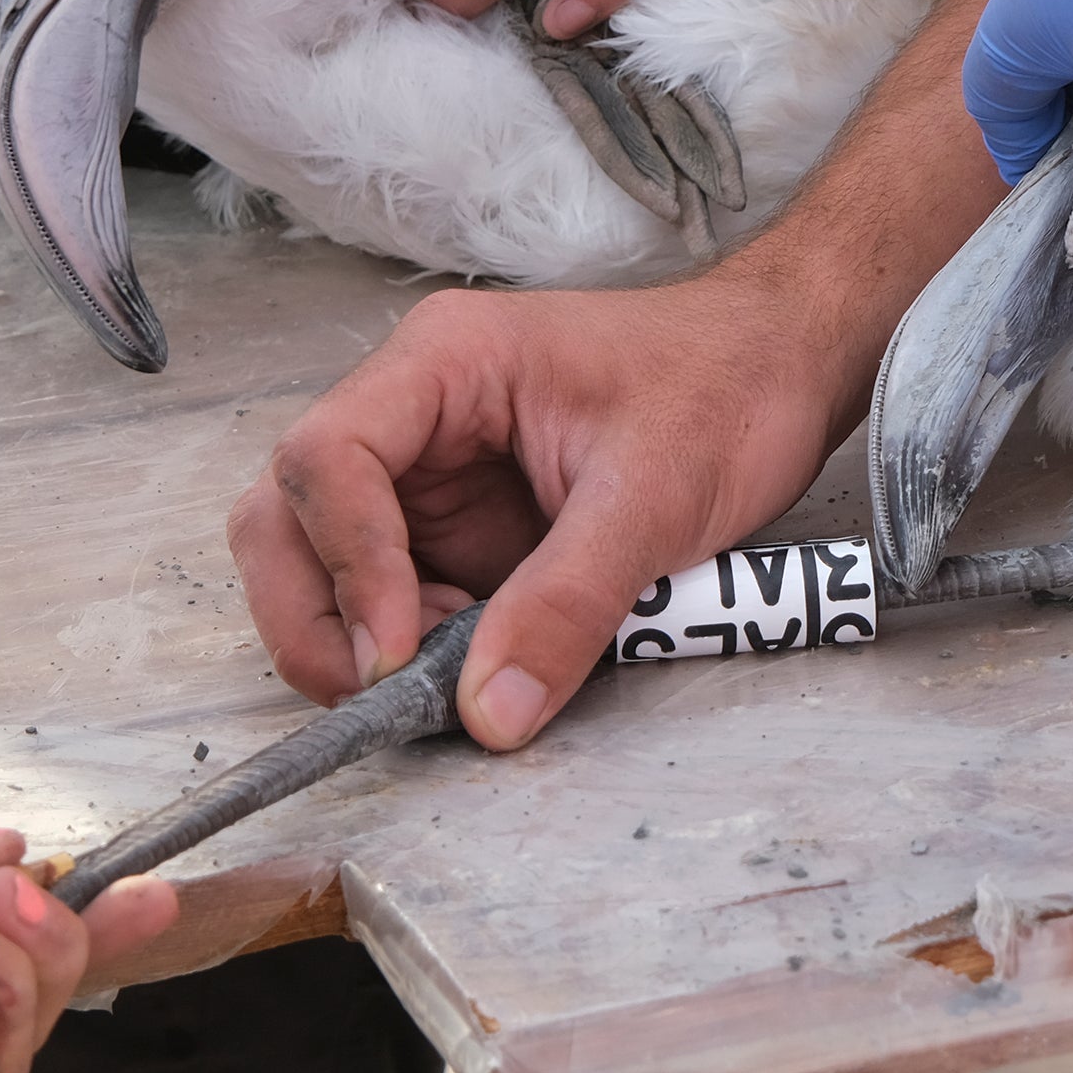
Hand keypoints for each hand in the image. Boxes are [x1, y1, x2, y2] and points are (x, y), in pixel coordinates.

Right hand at [229, 272, 854, 749]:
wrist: (782, 372)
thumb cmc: (725, 387)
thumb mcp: (652, 497)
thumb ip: (567, 603)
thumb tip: (489, 709)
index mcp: (444, 362)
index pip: (328, 456)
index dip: (345, 561)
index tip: (396, 649)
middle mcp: (415, 415)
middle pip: (290, 515)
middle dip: (317, 614)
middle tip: (383, 693)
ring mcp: (430, 477)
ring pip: (324, 566)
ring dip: (363, 640)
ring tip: (458, 674)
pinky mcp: (460, 532)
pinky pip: (400, 601)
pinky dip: (418, 651)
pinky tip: (486, 662)